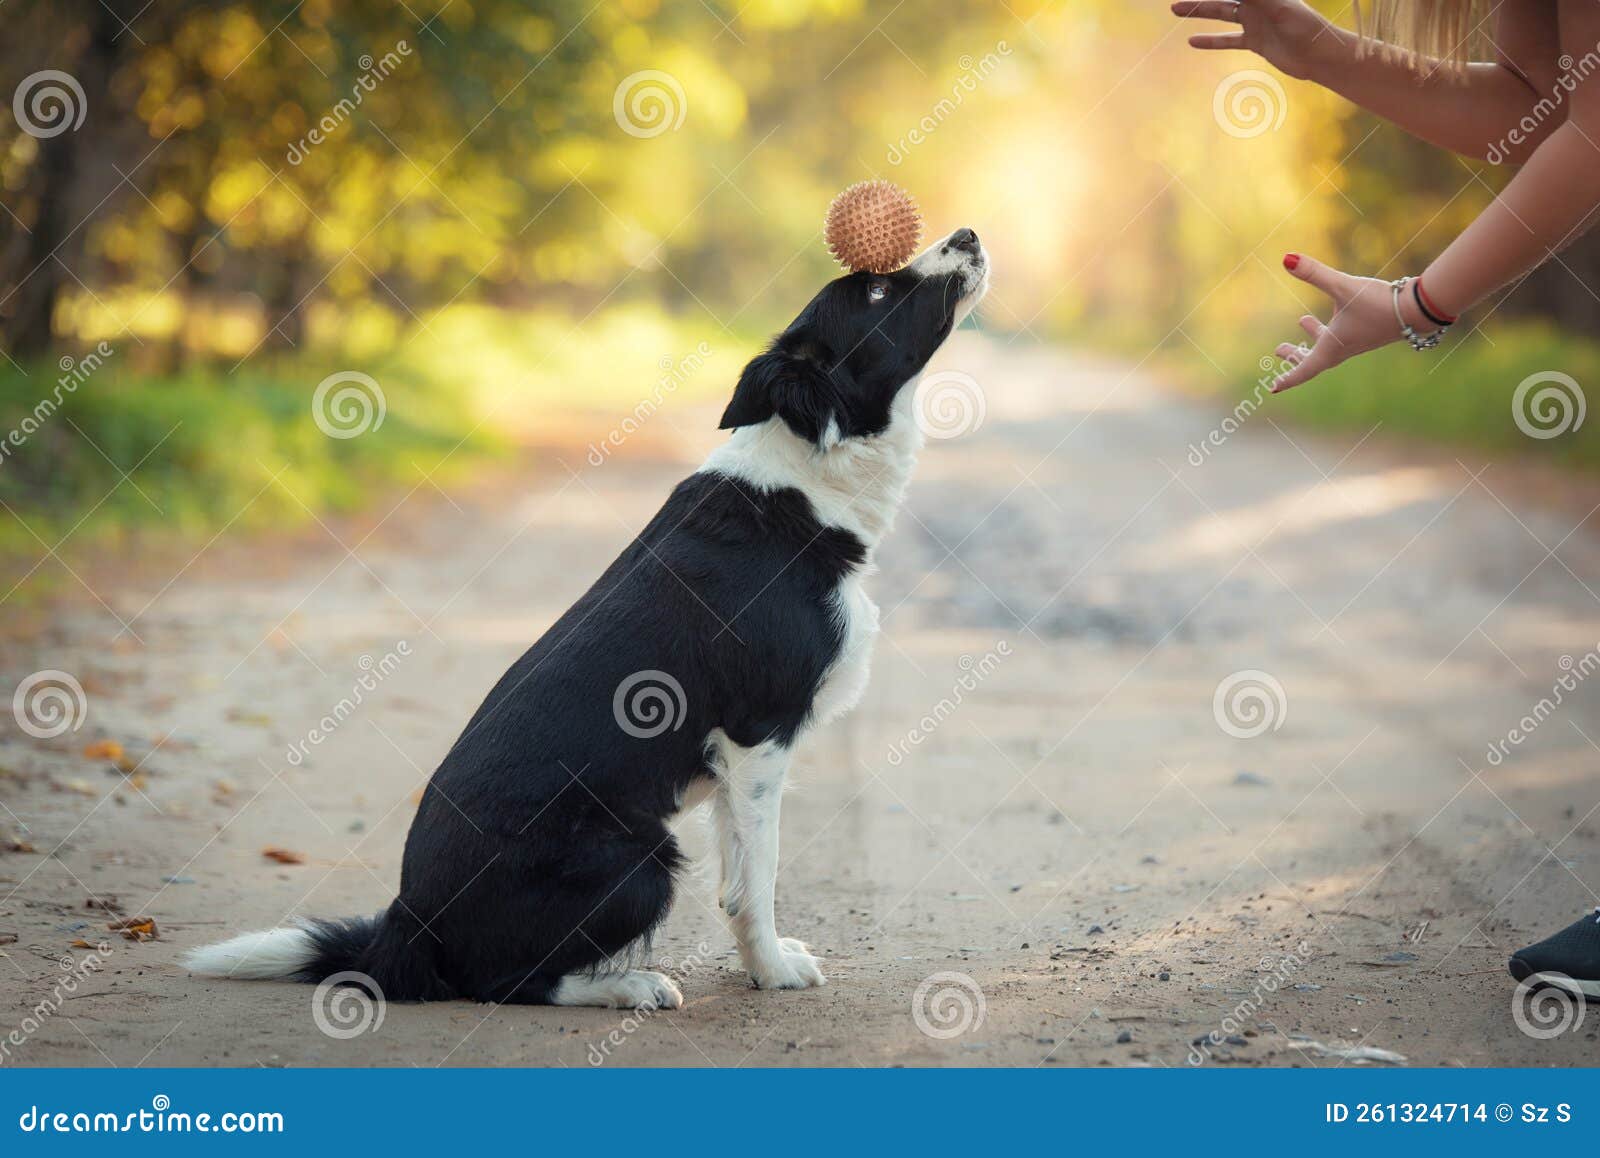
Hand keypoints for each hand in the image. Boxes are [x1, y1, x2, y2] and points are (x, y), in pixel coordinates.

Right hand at [1171, 0, 1331, 79]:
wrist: (1318, 56)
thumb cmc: (1305, 27)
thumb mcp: (1279, 8)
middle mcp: (1257, 3)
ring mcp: (1254, 22)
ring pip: (1221, 14)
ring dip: (1199, 12)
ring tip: (1176, 9)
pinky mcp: (1254, 42)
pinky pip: (1227, 40)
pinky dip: (1211, 41)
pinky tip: (1192, 42)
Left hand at [1269, 254, 1424, 392]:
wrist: (1419, 309)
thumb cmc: (1378, 302)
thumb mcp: (1342, 286)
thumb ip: (1314, 273)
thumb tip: (1286, 258)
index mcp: (1332, 347)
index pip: (1304, 370)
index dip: (1287, 379)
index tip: (1272, 388)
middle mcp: (1344, 349)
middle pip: (1314, 360)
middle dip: (1296, 356)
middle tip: (1278, 350)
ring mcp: (1358, 342)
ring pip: (1329, 346)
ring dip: (1313, 337)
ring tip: (1302, 320)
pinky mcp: (1369, 332)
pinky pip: (1344, 337)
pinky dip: (1331, 329)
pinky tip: (1336, 311)